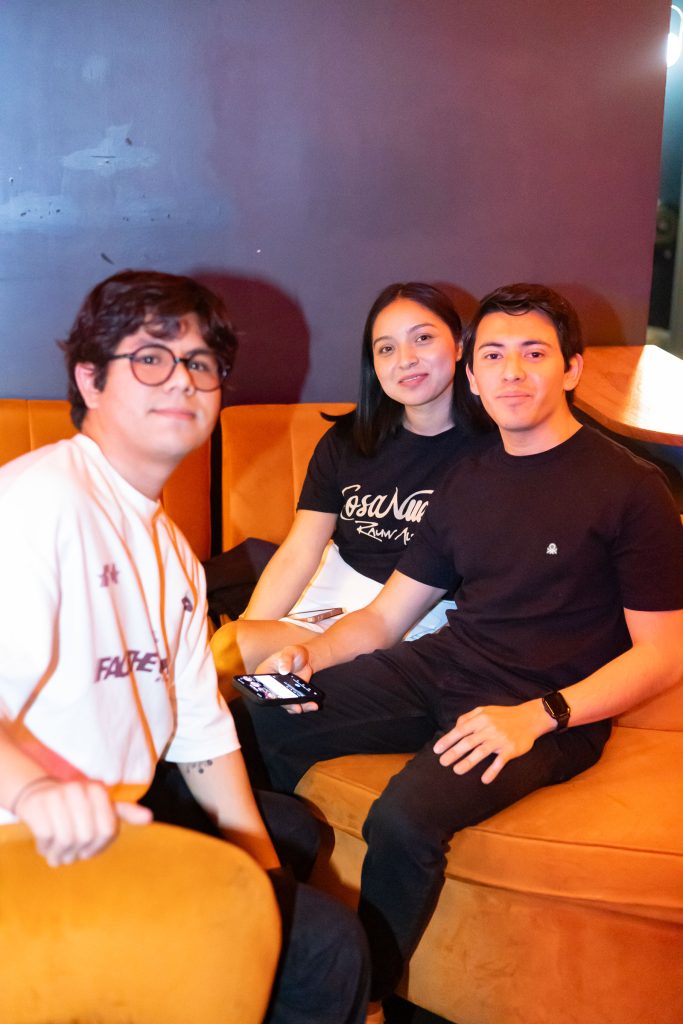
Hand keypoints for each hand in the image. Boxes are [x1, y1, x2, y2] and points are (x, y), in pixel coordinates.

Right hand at [14, 777, 151, 866]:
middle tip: (72, 854)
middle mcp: (78, 789)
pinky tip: (46, 847)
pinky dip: (46, 849)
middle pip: (87, 836)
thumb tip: (149, 817)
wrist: (38, 795)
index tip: (89, 850)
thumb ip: (125, 813)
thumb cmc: (76, 806)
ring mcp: (56, 796)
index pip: (108, 830)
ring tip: (60, 854)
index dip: (99, 847)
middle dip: (79, 852)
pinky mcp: (37, 806)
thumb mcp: (102, 807)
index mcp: (98, 790)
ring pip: (67, 839)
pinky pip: (47, 838)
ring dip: (62, 854)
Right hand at [255, 645, 319, 714]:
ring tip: (310, 706)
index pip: (261, 687)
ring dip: (297, 707)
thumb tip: (283, 670)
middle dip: (286, 704)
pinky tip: (312, 705)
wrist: (305, 659)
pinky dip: (303, 706)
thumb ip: (286, 659)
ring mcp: (280, 692)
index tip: (277, 699)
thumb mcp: (289, 652)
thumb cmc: (293, 653)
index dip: (267, 695)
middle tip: (297, 707)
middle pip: (274, 699)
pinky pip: (294, 704)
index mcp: (263, 674)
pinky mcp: (290, 696)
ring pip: (286, 704)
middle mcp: (270, 686)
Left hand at [433, 701, 549, 784]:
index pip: (460, 730)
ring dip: (468, 762)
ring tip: (457, 770)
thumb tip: (455, 727)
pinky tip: (484, 780)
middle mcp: (489, 728)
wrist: (529, 718)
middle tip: (442, 762)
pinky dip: (492, 771)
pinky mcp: (511, 749)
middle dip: (453, 753)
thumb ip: (468, 717)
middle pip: (468, 742)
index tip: (437, 750)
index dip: (447, 740)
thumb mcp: (485, 710)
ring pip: (481, 752)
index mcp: (481, 718)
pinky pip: (500, 762)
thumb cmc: (504, 715)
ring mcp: (500, 739)